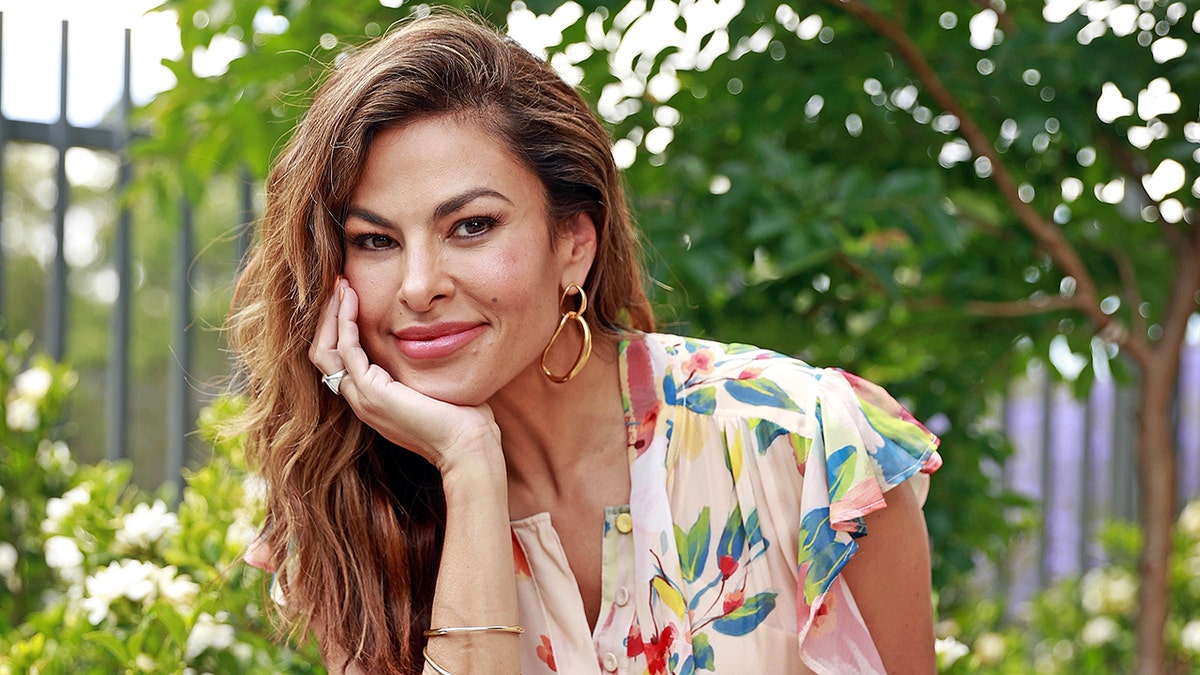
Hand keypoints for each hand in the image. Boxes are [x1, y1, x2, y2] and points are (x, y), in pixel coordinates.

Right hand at [308, 278, 501, 473]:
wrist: (466, 446)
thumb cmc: (463, 418)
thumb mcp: (434, 384)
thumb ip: (423, 365)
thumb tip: (436, 338)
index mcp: (373, 399)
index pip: (339, 359)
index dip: (339, 327)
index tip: (350, 296)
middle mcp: (361, 400)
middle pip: (323, 353)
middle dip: (328, 317)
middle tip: (339, 284)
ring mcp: (363, 398)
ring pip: (325, 350)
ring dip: (331, 315)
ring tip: (342, 285)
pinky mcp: (372, 393)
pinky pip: (347, 348)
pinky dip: (345, 320)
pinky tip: (352, 298)